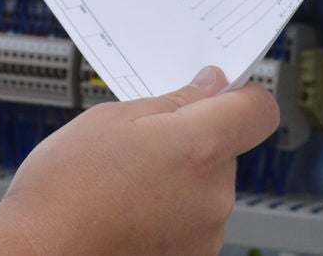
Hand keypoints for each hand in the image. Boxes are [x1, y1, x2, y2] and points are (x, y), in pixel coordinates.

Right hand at [0, 66, 279, 255]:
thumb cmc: (64, 192)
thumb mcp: (111, 119)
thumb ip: (173, 101)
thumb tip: (211, 87)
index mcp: (200, 149)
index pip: (259, 110)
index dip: (241, 95)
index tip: (218, 91)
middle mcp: (214, 196)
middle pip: (226, 150)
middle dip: (192, 140)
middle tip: (140, 143)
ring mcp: (205, 236)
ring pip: (206, 187)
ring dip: (179, 180)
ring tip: (123, 183)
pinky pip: (192, 222)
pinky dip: (169, 214)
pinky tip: (126, 212)